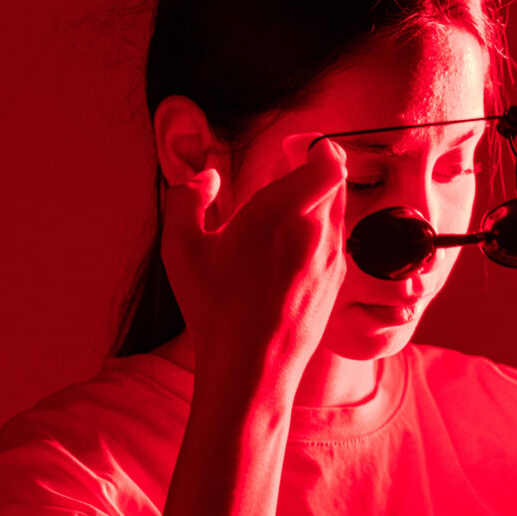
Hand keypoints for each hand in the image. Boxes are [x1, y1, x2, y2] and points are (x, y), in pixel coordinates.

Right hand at [160, 139, 348, 389]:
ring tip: (281, 217)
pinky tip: (287, 253)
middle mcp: (316, 230)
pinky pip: (335, 244)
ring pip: (336, 213)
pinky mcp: (336, 283)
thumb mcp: (180, 247)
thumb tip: (207, 177)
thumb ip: (187, 197)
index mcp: (281, 211)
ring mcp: (332, 258)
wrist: (253, 366)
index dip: (317, 148)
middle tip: (285, 175)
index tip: (294, 150)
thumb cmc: (214, 307)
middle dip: (313, 173)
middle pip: (334, 183)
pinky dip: (318, 236)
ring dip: (316, 205)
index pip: (328, 162)